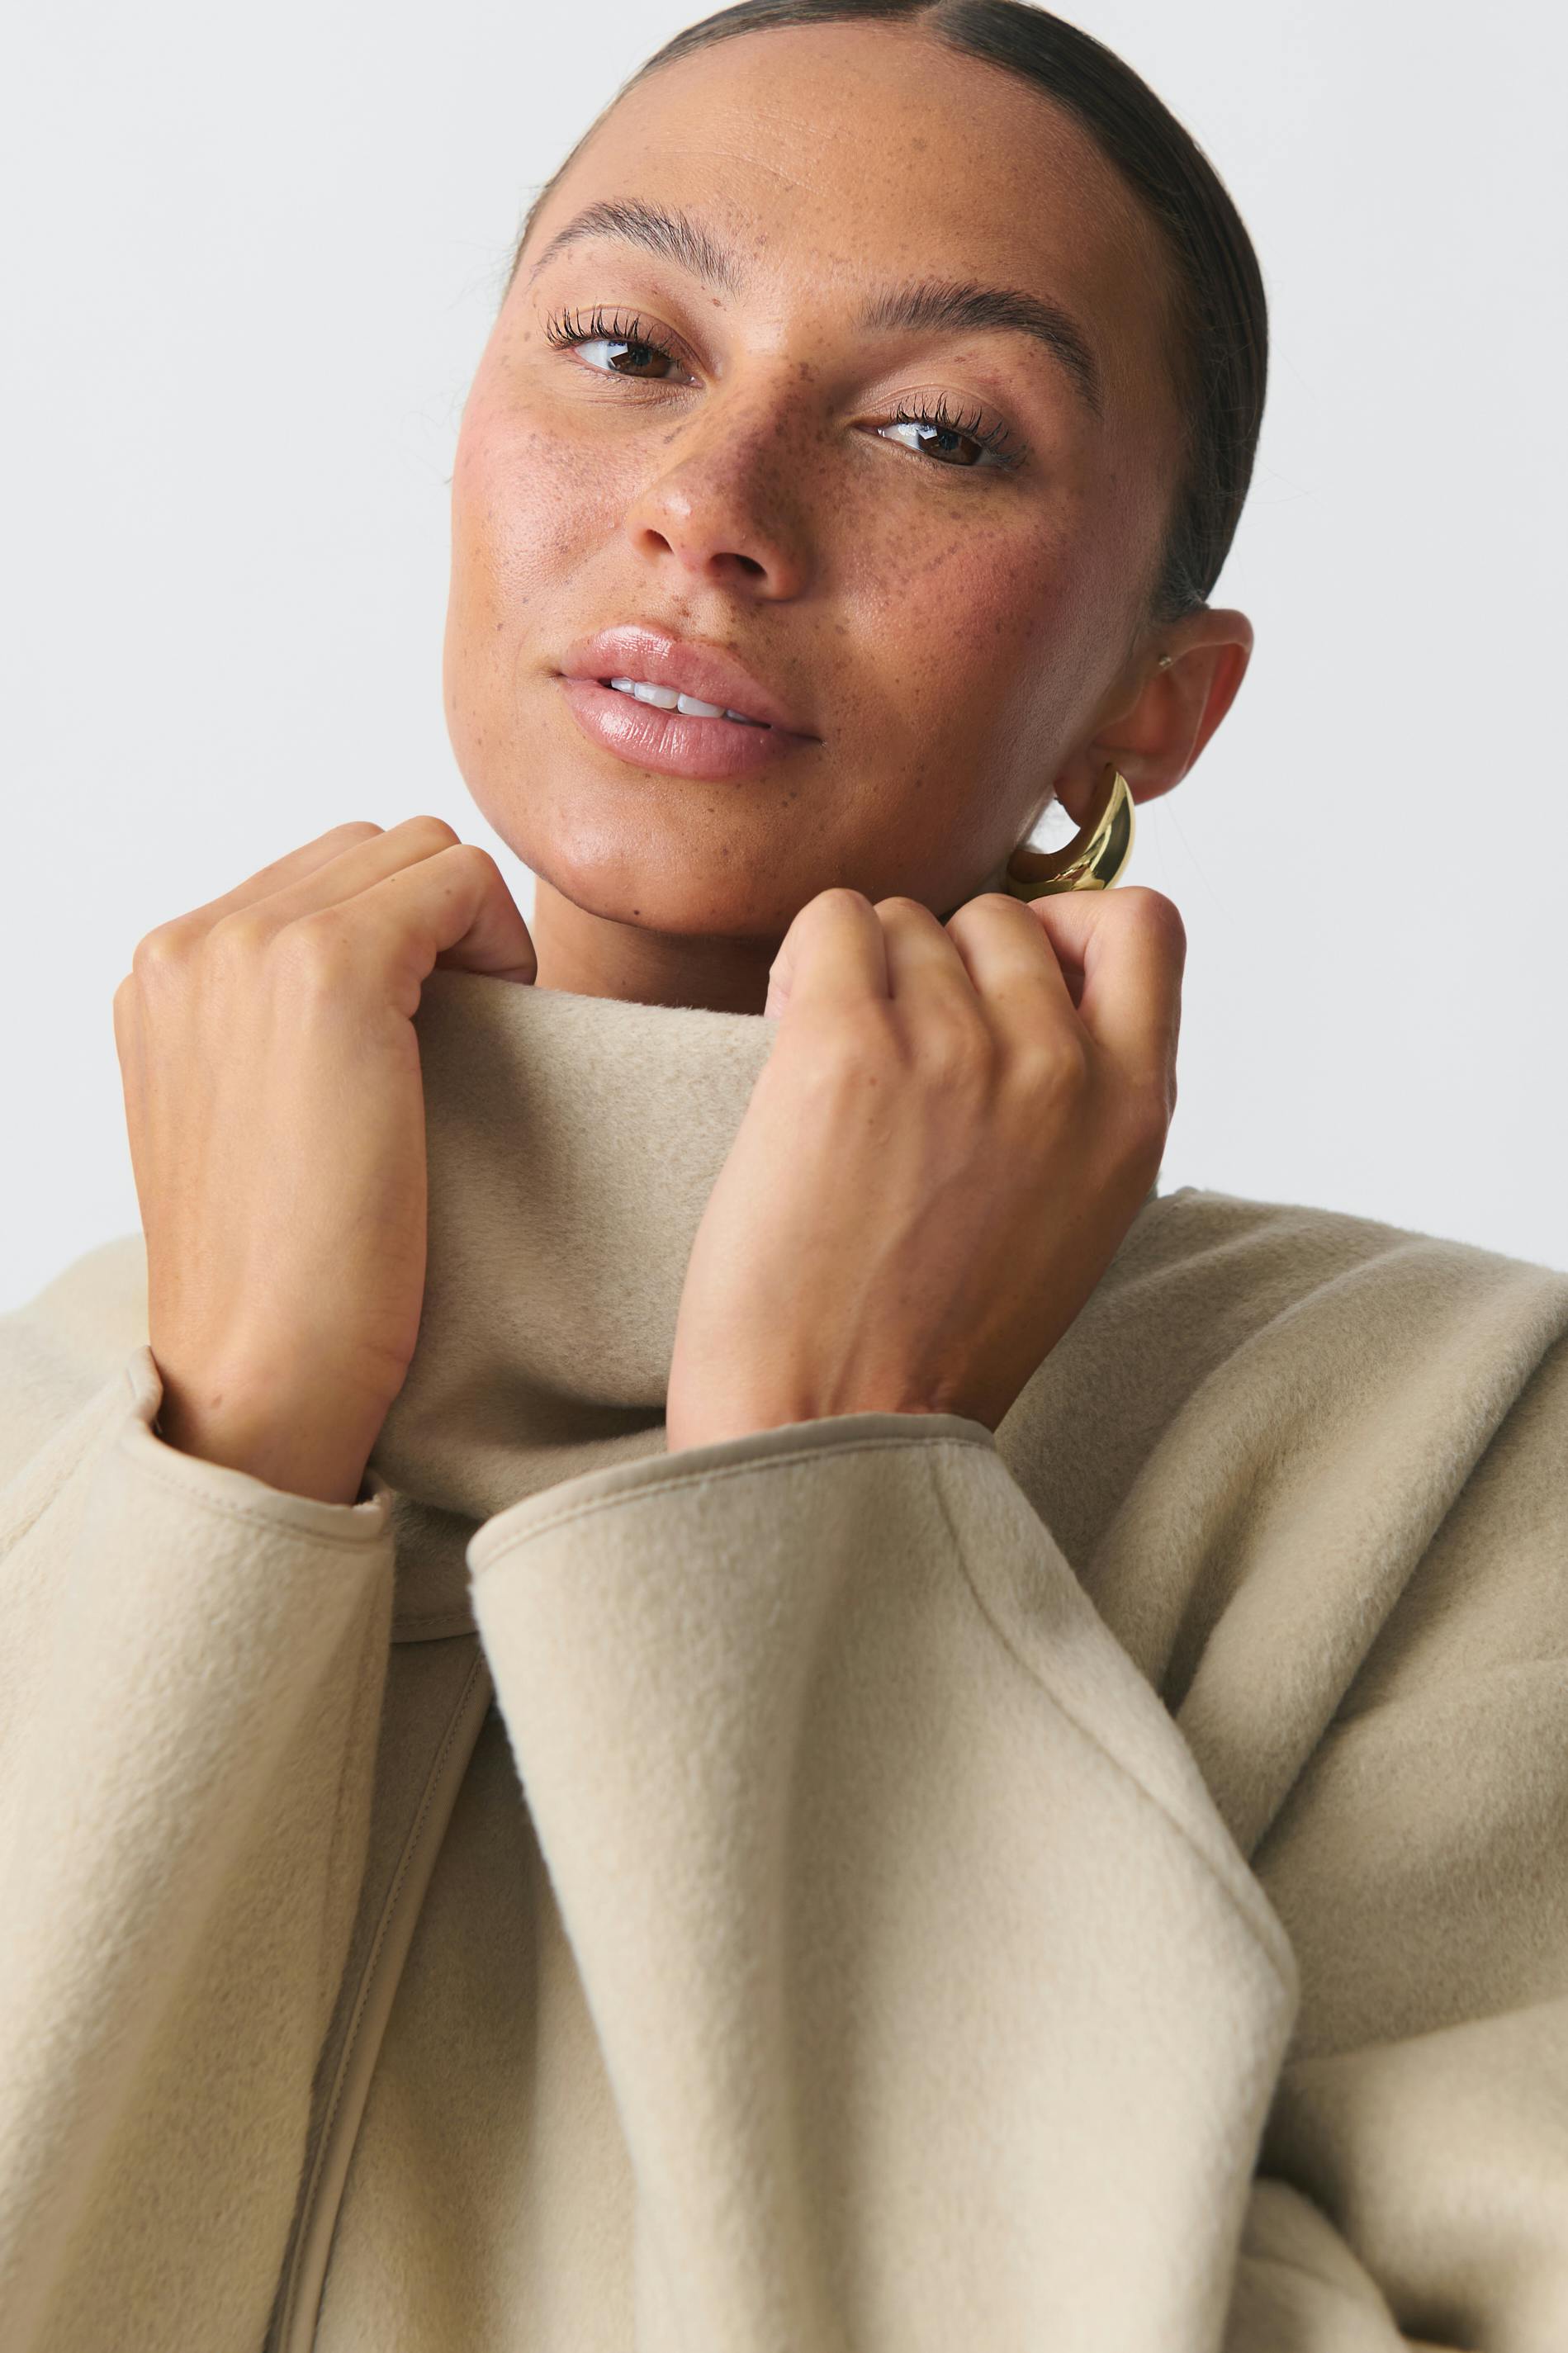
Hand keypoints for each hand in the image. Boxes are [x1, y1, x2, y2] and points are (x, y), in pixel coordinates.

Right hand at [113, 817, 535, 1503]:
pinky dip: (498, 936)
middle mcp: (186, 943)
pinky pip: (455, 878)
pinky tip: (511, 1015)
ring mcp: (244, 947)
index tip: (439, 1025)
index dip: (400, 935)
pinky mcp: (324, 970)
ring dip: (470, 924)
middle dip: (435, 916)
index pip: (313, 878)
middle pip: (365, 849)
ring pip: (414, 850)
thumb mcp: (249, 1122)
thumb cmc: (283, 1281)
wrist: (264, 1371)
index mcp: (159, 975)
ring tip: (489, 1027)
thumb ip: (274, 1033)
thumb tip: (389, 977)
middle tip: (477, 1022)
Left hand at [664, 885, 1182, 1451]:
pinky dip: (808, 962)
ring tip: (840, 1079)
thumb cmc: (933, 1342)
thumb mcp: (1070, 1218)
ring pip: (909, 922)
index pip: (1144, 925)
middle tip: (897, 1058)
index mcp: (1135, 1112)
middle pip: (1001, 919)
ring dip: (866, 978)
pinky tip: (792, 1036)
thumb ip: (1078, 1100)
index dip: (1066, 930)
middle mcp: (1060, 1068)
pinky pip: (834, 921)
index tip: (1008, 982)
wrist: (832, 1427)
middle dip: (942, 968)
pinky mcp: (848, 1046)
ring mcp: (956, 1049)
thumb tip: (1029, 985)